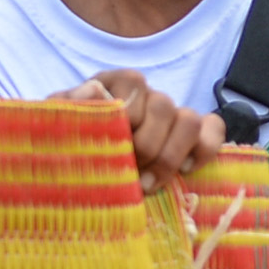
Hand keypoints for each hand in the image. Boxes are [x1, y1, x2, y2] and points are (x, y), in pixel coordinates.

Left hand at [64, 68, 223, 192]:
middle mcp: (147, 95)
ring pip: (190, 119)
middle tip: (131, 178)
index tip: (114, 147)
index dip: (128, 116)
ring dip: (172, 155)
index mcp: (115, 84)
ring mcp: (172, 115)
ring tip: (149, 185)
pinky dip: (206, 148)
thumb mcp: (55, 126)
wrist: (74, 172)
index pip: (135, 82)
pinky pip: (213, 130)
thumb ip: (68, 106)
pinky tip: (185, 171)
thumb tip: (95, 91)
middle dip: (148, 146)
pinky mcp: (193, 135)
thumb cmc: (65, 144)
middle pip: (164, 105)